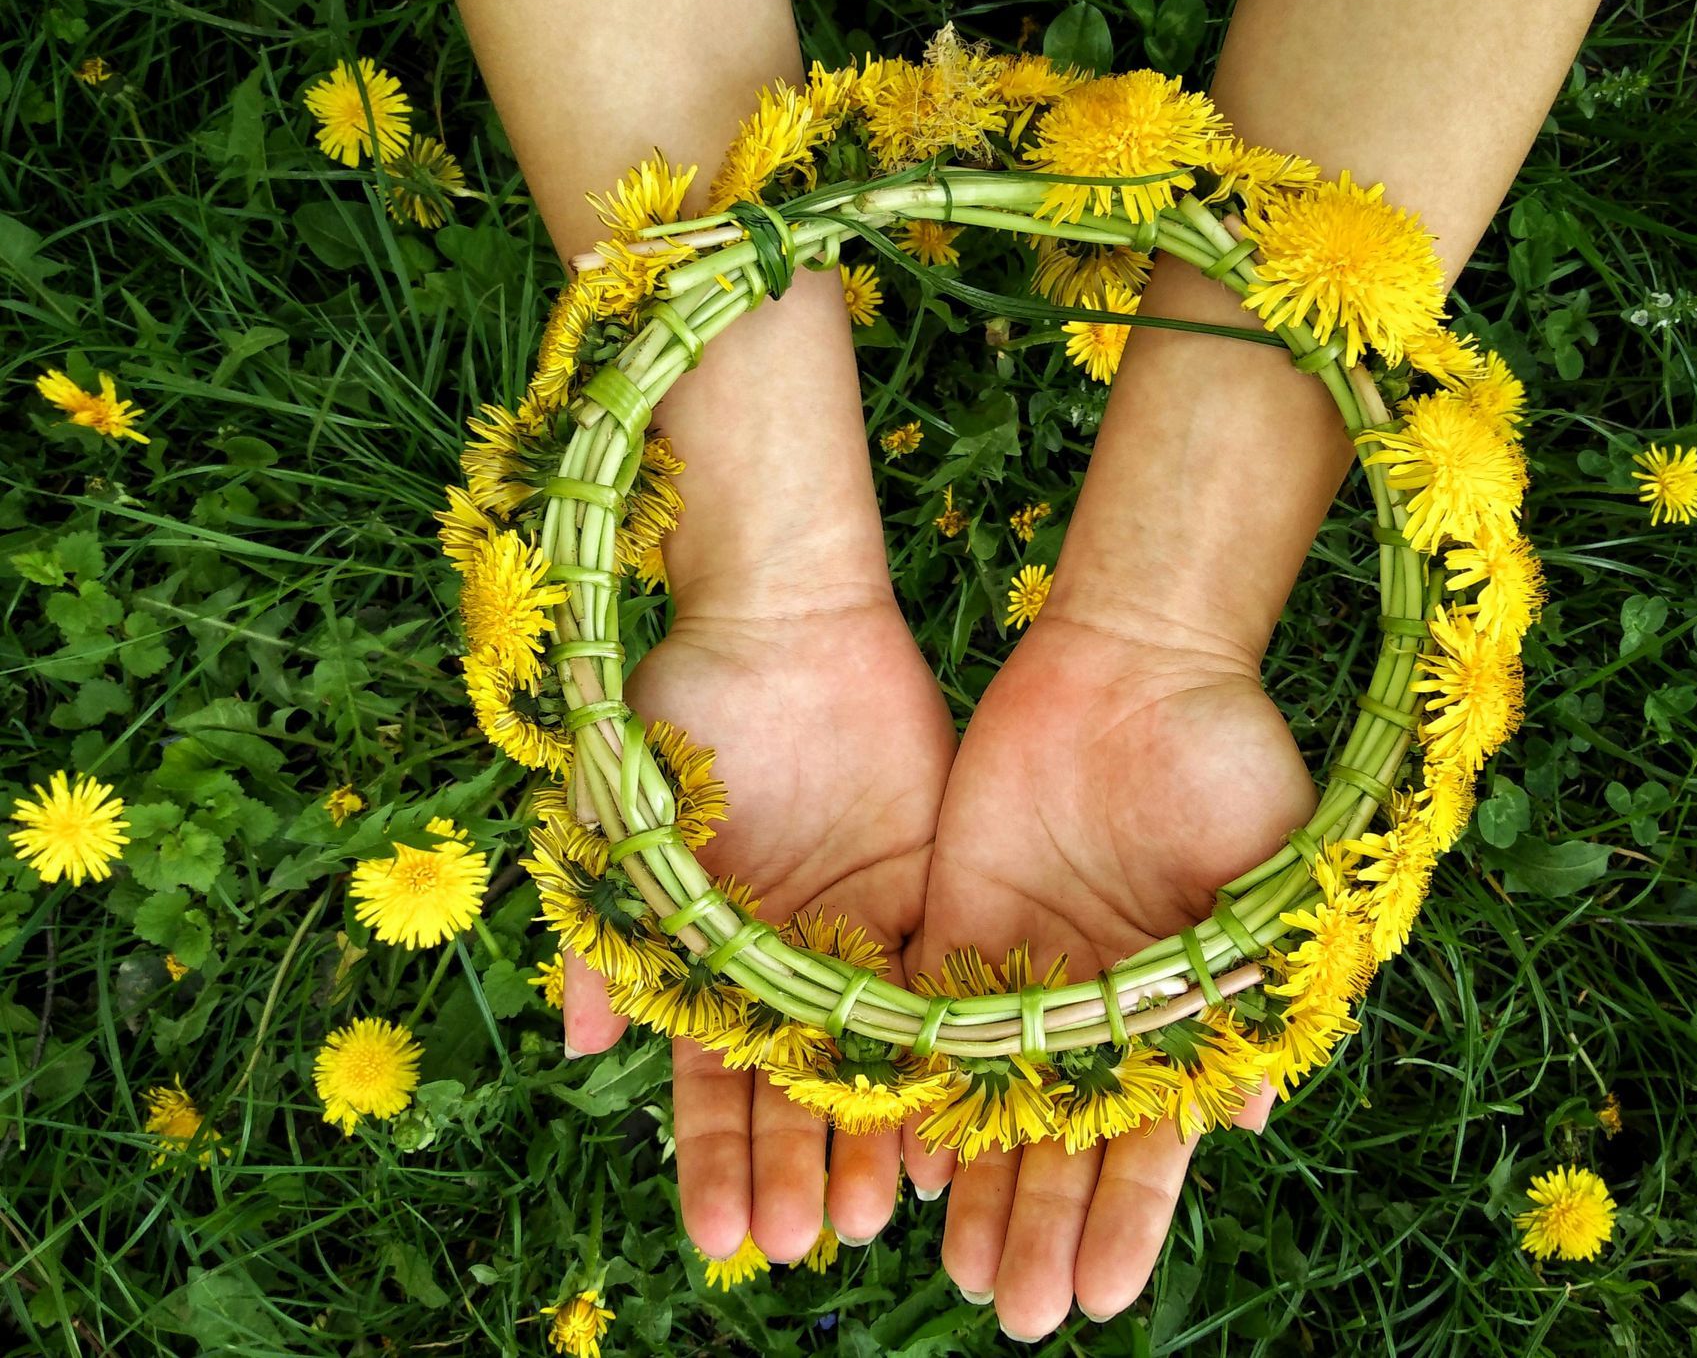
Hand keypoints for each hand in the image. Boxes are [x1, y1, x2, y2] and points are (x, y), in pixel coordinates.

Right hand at [559, 589, 954, 1261]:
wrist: (780, 619)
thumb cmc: (683, 712)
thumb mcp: (625, 823)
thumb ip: (608, 929)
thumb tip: (583, 1048)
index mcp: (711, 952)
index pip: (711, 1080)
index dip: (714, 1157)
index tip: (721, 1236)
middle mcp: (787, 957)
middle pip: (794, 1086)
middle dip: (795, 1165)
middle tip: (805, 1242)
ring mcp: (862, 930)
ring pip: (872, 1055)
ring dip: (871, 1134)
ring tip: (878, 1213)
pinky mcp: (930, 890)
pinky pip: (941, 986)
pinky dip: (944, 1053)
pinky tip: (948, 1122)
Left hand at [904, 605, 1318, 1336]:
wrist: (1131, 658)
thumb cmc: (1224, 754)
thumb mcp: (1265, 866)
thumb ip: (1251, 983)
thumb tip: (1251, 1112)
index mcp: (1175, 1008)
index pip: (1147, 1138)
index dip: (1127, 1217)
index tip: (1100, 1295)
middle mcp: (1093, 1006)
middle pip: (1058, 1138)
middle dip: (1038, 1222)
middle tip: (1015, 1312)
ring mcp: (1020, 968)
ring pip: (985, 1099)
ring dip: (971, 1184)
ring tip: (954, 1269)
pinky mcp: (952, 920)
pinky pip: (923, 1020)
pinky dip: (910, 1086)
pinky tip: (895, 1157)